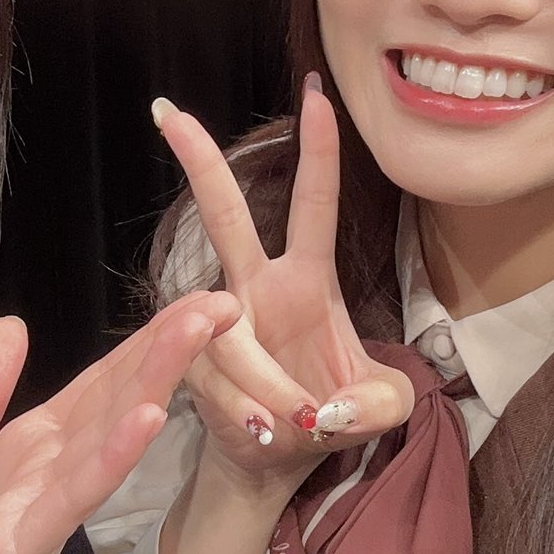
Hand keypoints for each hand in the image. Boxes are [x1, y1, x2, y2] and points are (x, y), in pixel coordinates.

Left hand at [0, 290, 238, 553]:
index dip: (145, 340)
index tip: (199, 299)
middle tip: (224, 301)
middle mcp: (52, 475)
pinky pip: (71, 496)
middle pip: (116, 398)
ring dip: (151, 383)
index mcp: (34, 451)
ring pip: (106, 435)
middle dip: (166, 348)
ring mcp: (43, 511)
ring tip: (195, 333)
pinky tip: (143, 420)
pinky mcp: (21, 548)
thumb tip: (11, 324)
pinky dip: (109, 457)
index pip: (98, 383)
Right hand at [153, 80, 412, 498]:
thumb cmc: (332, 415)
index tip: (316, 93)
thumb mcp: (381, 408)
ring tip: (300, 421)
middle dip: (200, 164)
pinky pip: (214, 378)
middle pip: (225, 217)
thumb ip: (380, 402)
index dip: (318, 151)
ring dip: (268, 382)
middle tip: (173, 113)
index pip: (314, 204)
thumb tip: (337, 407)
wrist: (276, 461)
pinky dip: (247, 410)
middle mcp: (257, 289)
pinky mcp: (193, 365)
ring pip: (227, 331)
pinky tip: (263, 430)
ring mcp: (221, 325)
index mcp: (308, 280)